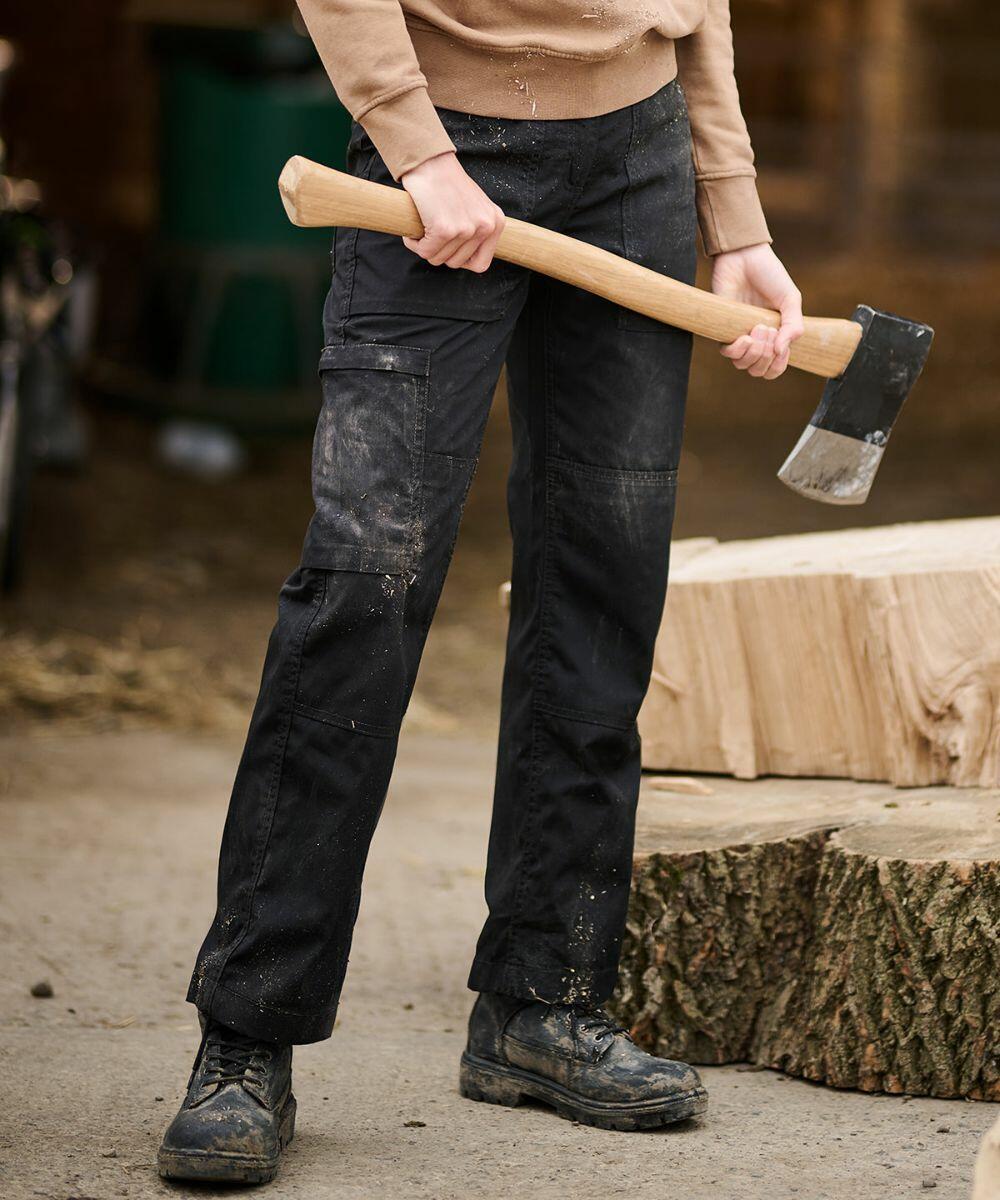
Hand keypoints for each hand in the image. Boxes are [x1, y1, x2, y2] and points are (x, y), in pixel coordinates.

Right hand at [400, 152, 504, 272]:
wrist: (430, 161)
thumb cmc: (447, 183)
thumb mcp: (474, 207)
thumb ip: (477, 230)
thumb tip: (467, 260)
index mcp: (496, 222)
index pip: (481, 264)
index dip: (462, 261)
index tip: (450, 249)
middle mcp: (486, 226)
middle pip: (457, 263)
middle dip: (440, 252)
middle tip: (432, 232)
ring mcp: (466, 228)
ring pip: (439, 259)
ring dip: (426, 247)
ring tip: (424, 227)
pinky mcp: (445, 229)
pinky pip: (425, 252)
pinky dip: (414, 243)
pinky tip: (414, 230)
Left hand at [713, 244, 803, 378]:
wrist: (745, 257)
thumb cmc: (769, 275)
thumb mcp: (790, 299)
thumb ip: (793, 326)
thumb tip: (780, 351)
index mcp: (775, 335)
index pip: (775, 367)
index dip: (778, 365)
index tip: (781, 347)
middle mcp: (757, 339)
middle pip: (758, 370)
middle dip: (766, 357)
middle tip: (769, 330)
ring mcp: (739, 335)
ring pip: (742, 365)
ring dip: (754, 353)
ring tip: (759, 328)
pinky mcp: (722, 329)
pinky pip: (727, 353)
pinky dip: (738, 350)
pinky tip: (745, 336)